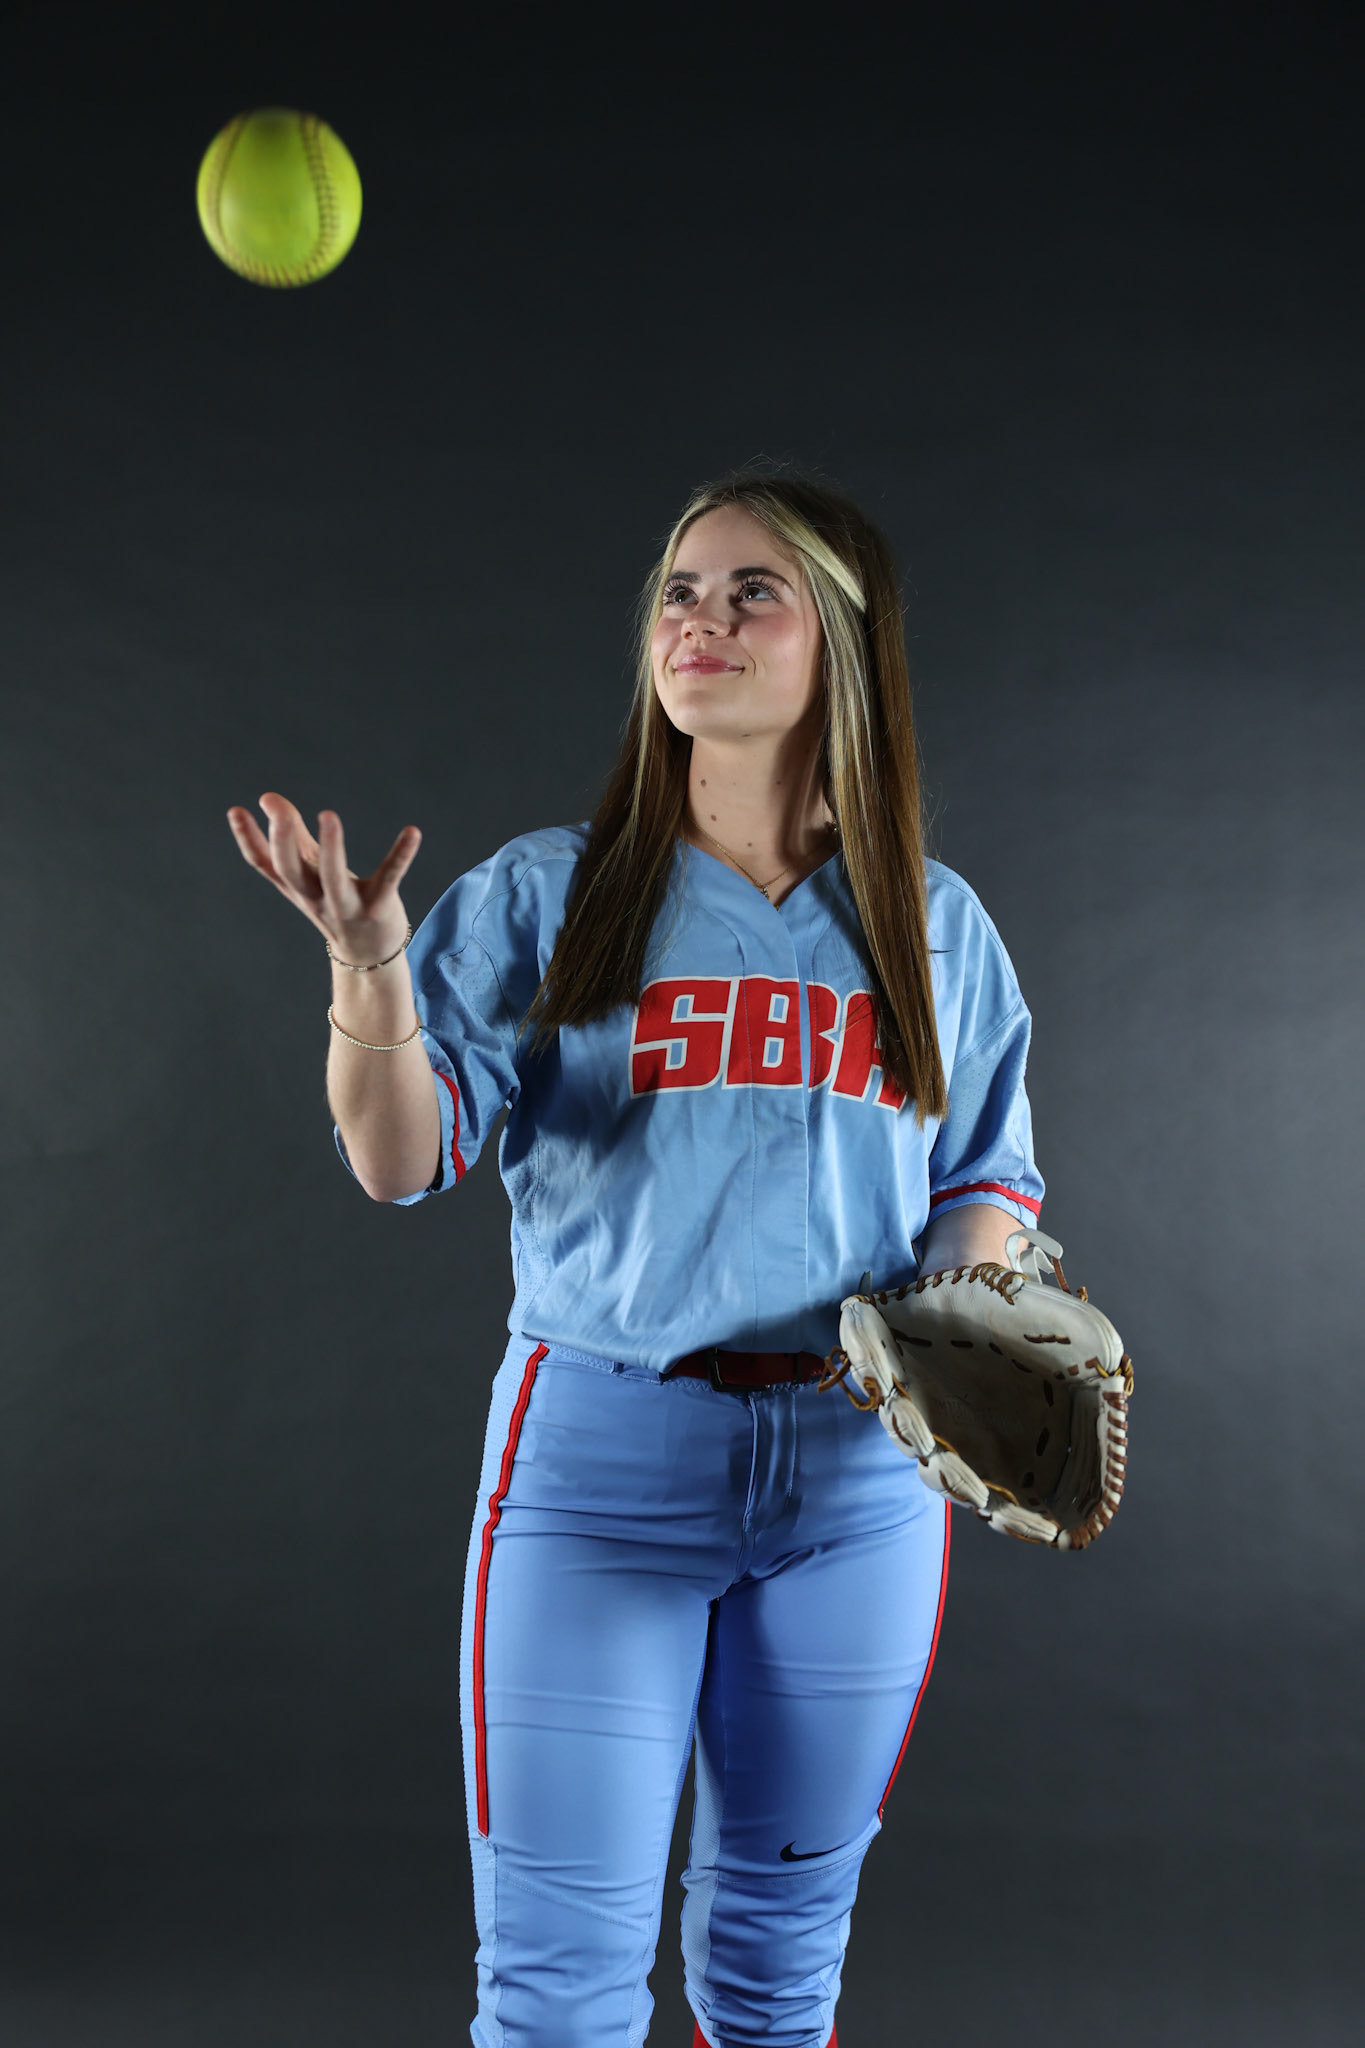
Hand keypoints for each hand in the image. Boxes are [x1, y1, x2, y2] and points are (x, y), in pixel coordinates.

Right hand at [226, 792, 420, 965]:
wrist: (369, 957)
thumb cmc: (336, 904)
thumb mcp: (312, 873)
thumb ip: (294, 836)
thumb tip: (268, 798)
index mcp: (297, 888)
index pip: (265, 865)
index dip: (248, 840)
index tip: (235, 810)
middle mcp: (316, 899)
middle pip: (292, 873)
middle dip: (283, 842)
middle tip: (278, 811)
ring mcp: (346, 907)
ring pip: (333, 879)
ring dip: (332, 848)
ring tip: (328, 815)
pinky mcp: (379, 908)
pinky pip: (389, 879)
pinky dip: (401, 856)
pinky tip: (413, 832)